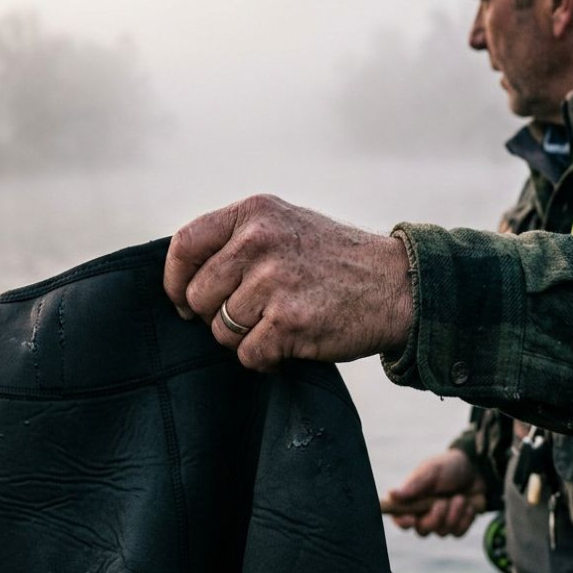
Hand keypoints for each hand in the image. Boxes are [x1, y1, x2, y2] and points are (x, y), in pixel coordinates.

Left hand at [163, 194, 413, 371]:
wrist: (397, 285)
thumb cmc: (334, 261)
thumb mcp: (284, 226)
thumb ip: (237, 241)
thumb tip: (181, 280)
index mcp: (254, 214)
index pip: (184, 244)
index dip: (175, 280)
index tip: (183, 301)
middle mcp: (259, 241)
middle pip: (198, 296)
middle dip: (218, 316)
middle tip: (254, 316)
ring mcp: (273, 281)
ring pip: (221, 331)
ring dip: (246, 338)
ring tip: (281, 323)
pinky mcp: (287, 321)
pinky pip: (248, 355)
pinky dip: (267, 359)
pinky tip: (292, 342)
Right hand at [385, 449, 486, 536]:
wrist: (478, 469)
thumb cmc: (450, 466)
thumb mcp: (432, 471)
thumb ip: (414, 484)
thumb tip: (392, 494)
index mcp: (412, 498)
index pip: (398, 517)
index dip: (402, 522)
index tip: (413, 518)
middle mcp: (424, 512)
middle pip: (422, 531)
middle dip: (435, 518)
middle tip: (443, 501)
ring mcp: (441, 521)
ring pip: (441, 533)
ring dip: (453, 515)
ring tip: (461, 497)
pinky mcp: (457, 525)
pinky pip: (457, 533)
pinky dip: (465, 519)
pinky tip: (468, 505)